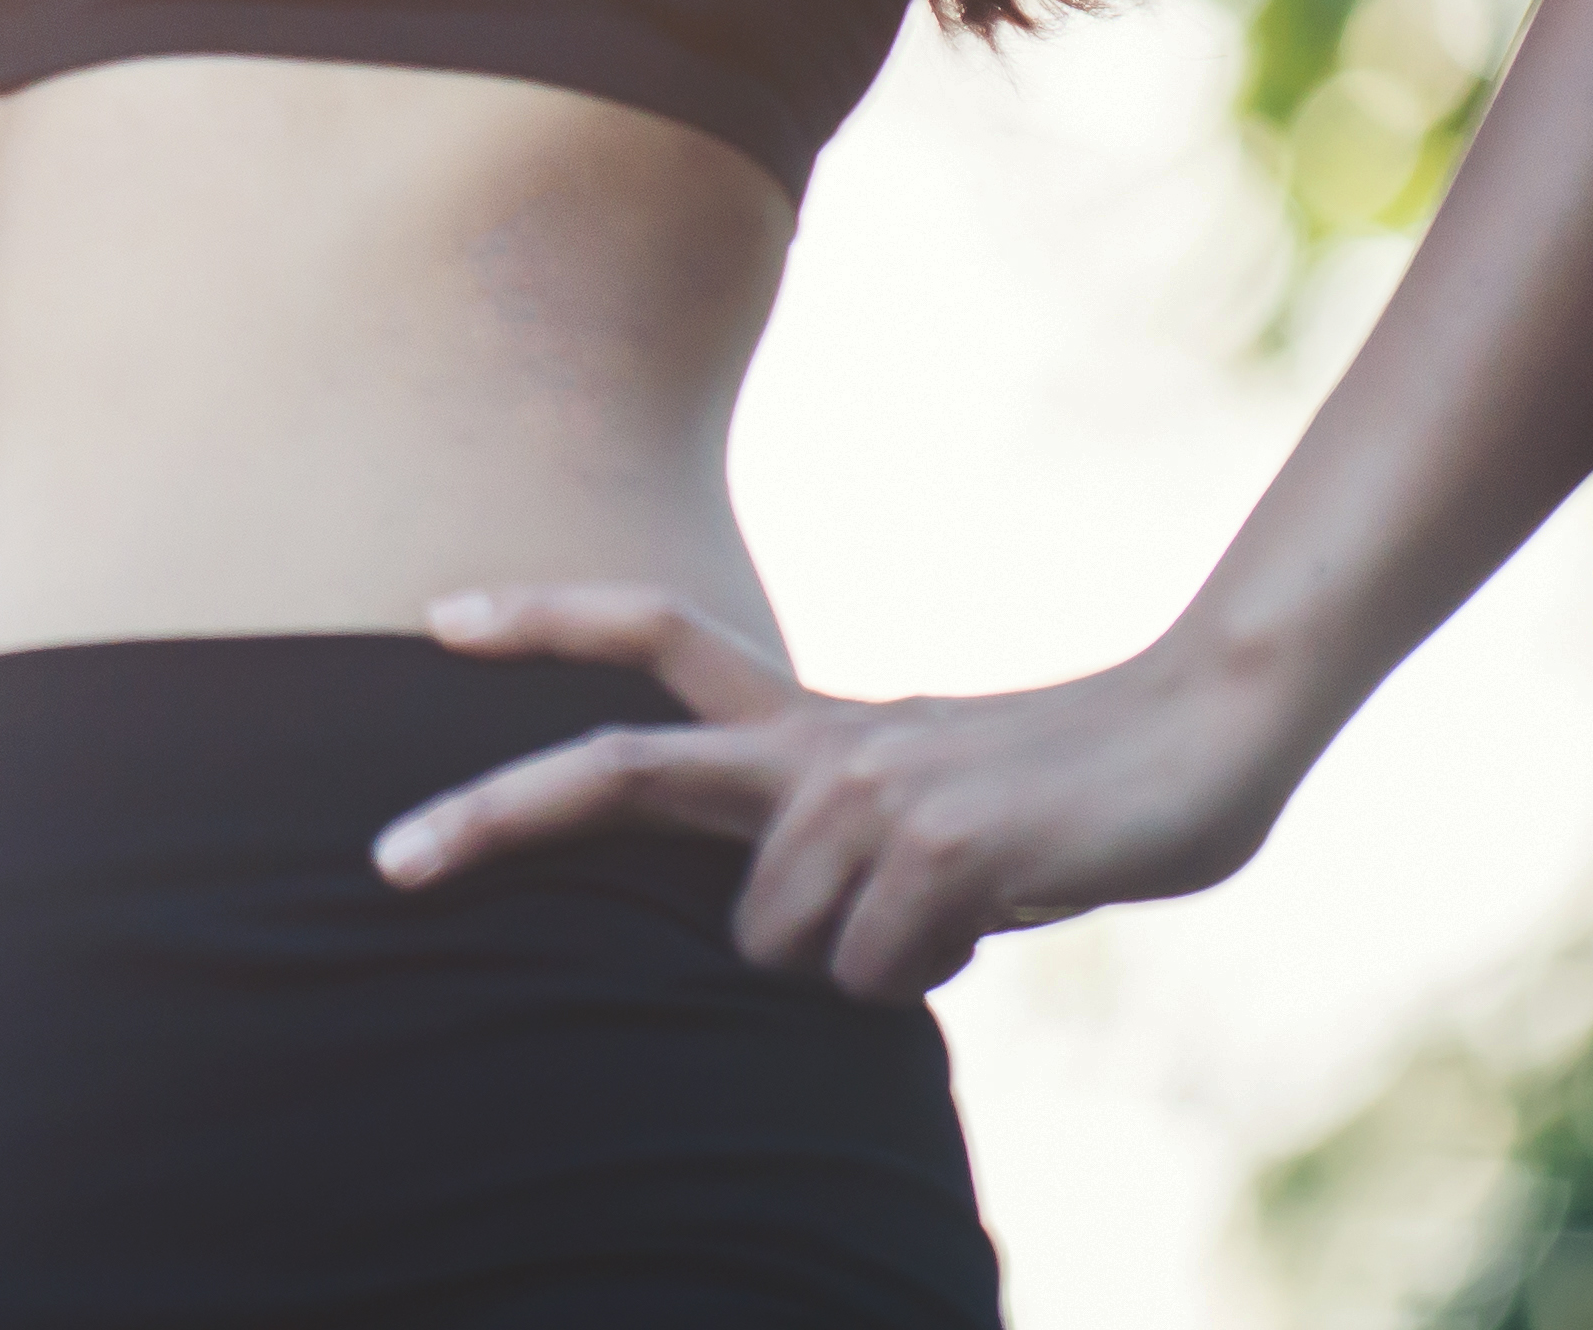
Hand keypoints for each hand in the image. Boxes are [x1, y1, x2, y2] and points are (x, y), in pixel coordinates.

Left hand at [363, 587, 1303, 1003]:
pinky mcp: (937, 846)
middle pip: (618, 773)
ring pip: (777, 946)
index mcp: (813, 721)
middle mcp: (817, 742)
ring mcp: (868, 789)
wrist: (1207, 735)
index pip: (658, 636)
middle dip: (491, 818)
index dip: (548, 621)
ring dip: (861, 960)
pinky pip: (873, 975)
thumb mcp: (926, 811)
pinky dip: (932, 972)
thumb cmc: (1069, 793)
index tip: (435, 616)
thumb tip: (785, 938)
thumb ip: (838, 845)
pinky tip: (997, 915)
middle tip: (385, 863)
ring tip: (959, 905)